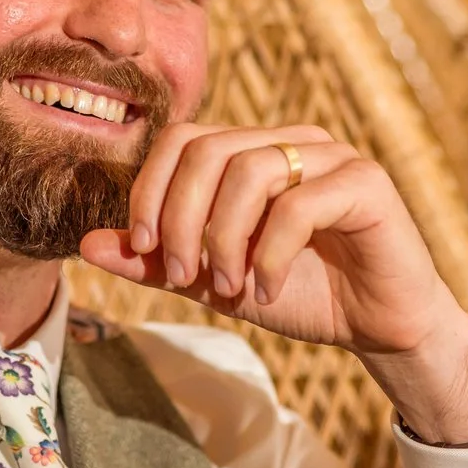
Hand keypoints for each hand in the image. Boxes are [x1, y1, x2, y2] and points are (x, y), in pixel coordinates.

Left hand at [80, 124, 467, 442]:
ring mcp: (331, 155)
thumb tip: (87, 245)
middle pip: (207, 150)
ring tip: (230, 288)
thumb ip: (154, 262)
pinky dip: (270, 256)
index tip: (144, 251)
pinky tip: (266, 292)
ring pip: (249, 172)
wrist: (380, 327)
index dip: (150, 192)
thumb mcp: (215, 281)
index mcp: (252, 151)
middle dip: (180, 220)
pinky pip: (298, 204)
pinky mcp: (366, 183)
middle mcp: (290, 141)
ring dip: (224, 240)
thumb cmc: (303, 294)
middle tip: (181, 277)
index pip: (181, 140)